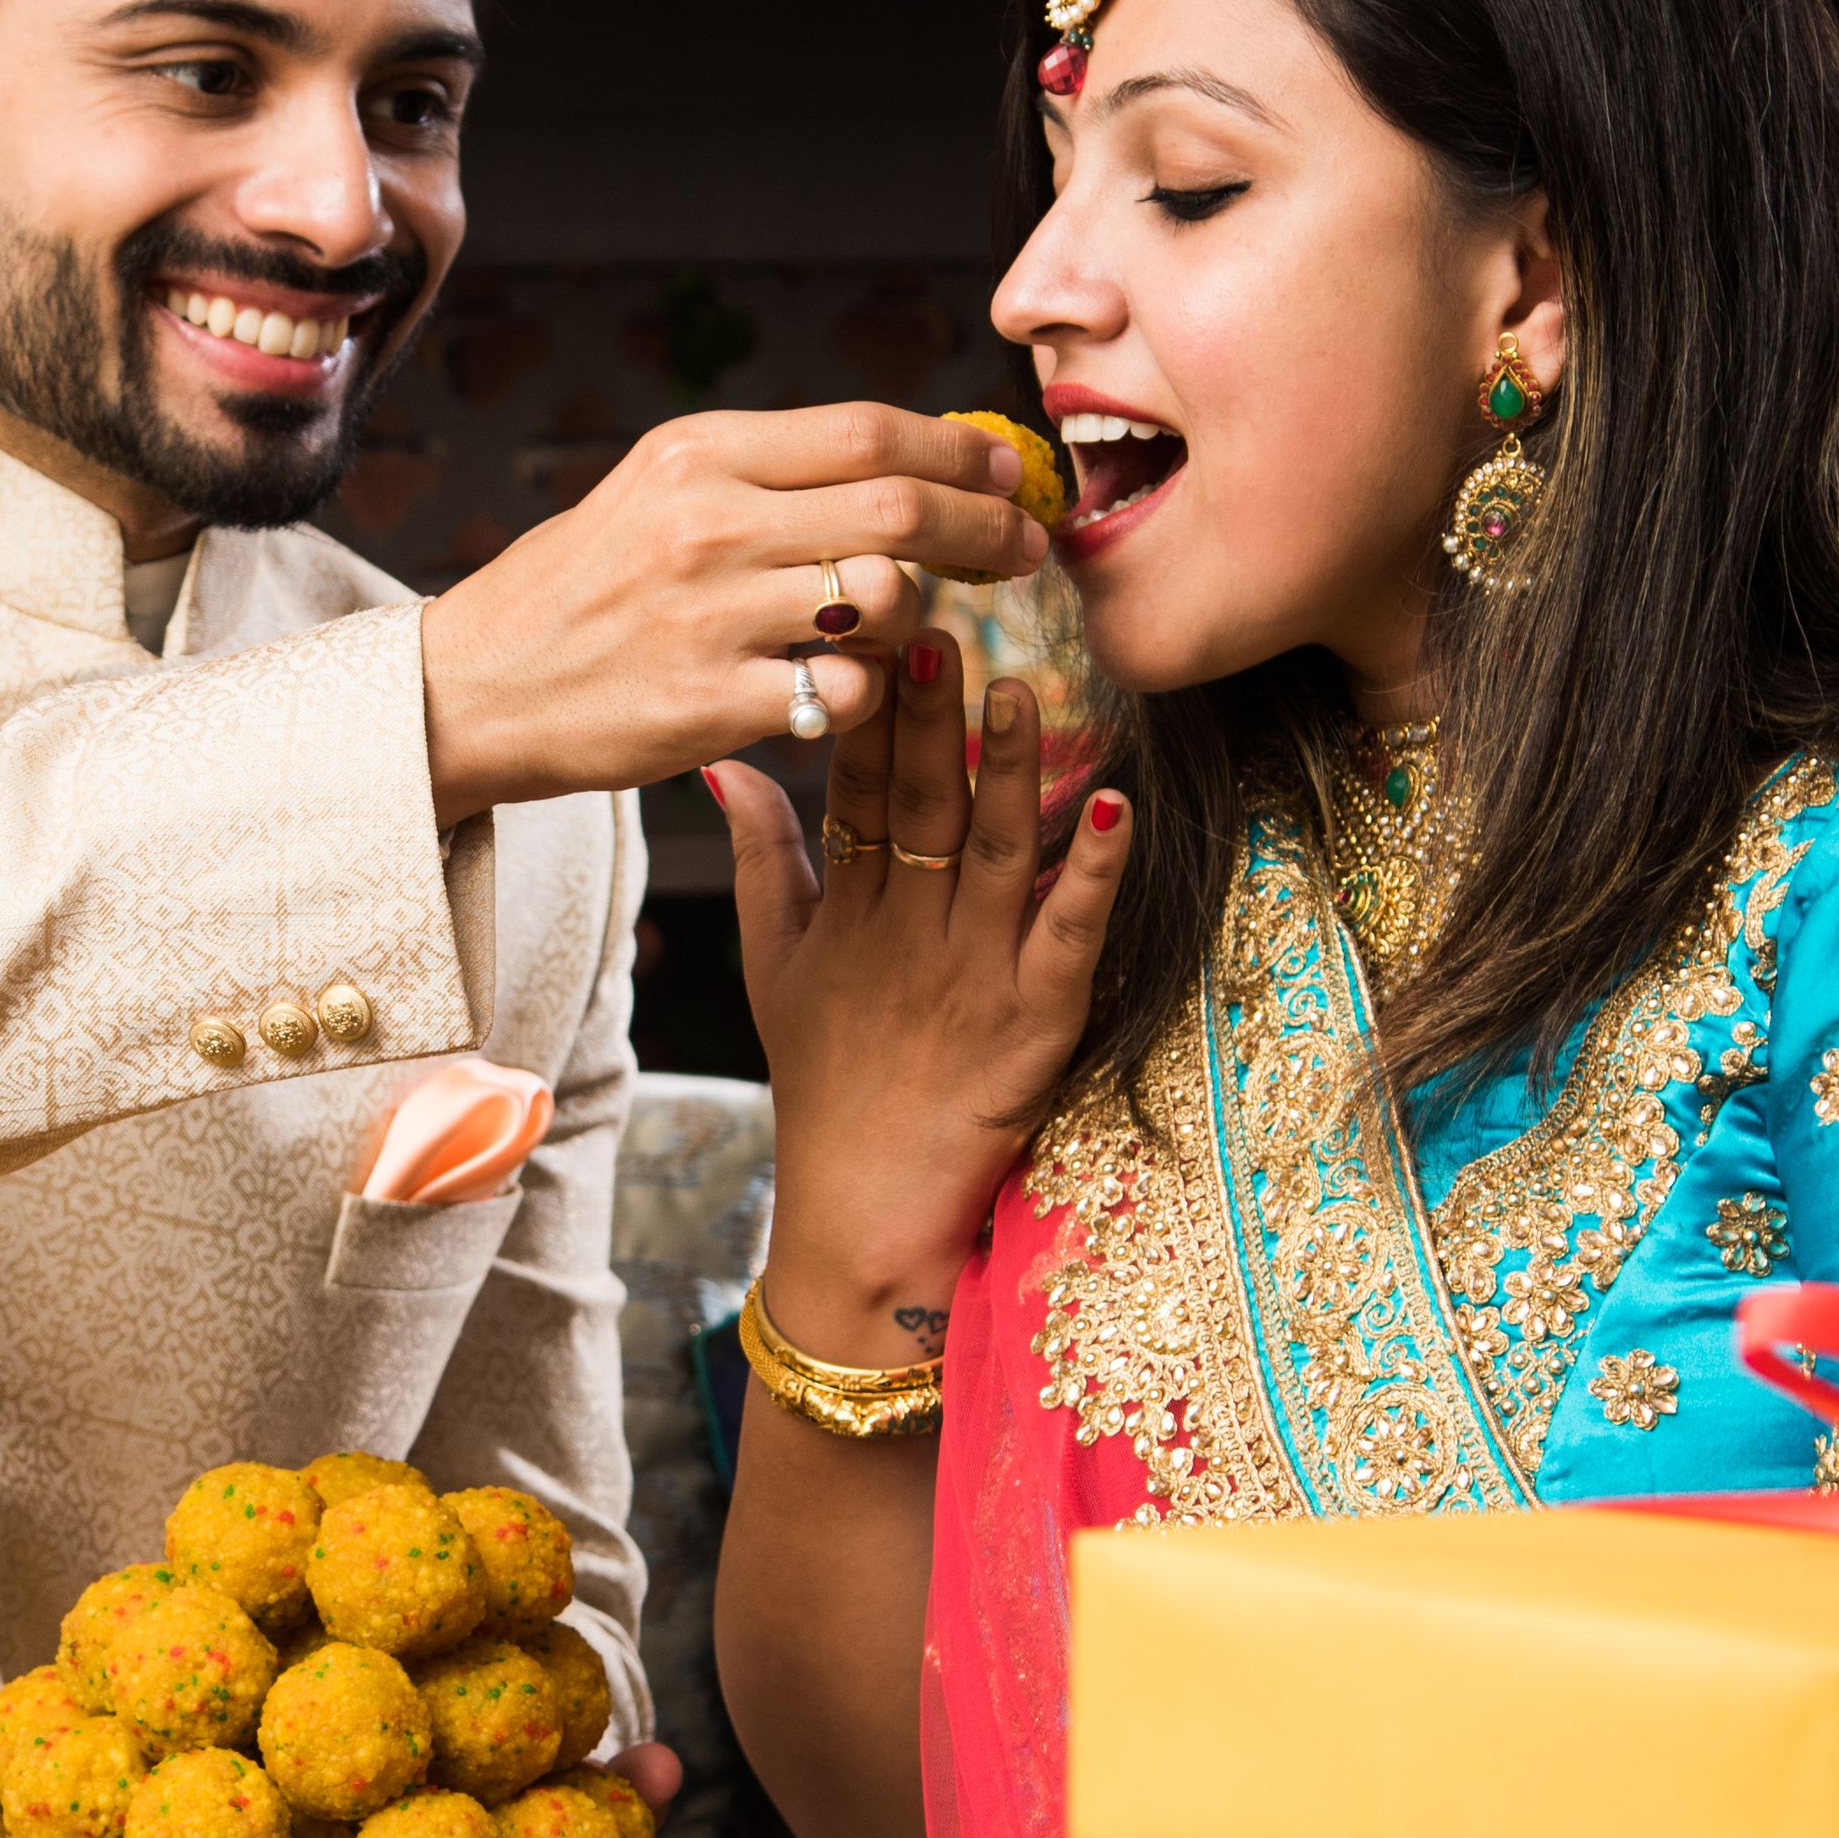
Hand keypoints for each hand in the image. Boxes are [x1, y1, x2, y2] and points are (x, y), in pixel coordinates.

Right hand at [419, 407, 1051, 825]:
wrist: (471, 690)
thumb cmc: (577, 591)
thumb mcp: (655, 494)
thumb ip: (766, 474)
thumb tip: (904, 459)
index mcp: (696, 454)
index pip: (867, 430)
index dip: (959, 449)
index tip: (1004, 471)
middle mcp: (705, 523)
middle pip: (898, 504)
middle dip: (984, 525)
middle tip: (1023, 545)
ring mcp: (709, 616)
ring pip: (886, 597)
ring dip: (923, 613)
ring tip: (908, 625)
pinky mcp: (709, 704)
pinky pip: (847, 692)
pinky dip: (869, 691)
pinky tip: (847, 689)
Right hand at [708, 639, 1124, 1348]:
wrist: (865, 1210)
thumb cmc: (824, 1084)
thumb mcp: (772, 966)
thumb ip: (762, 860)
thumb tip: (724, 763)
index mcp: (848, 912)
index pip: (853, 788)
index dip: (867, 710)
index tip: (874, 627)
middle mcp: (907, 933)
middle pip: (921, 806)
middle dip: (931, 717)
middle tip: (939, 626)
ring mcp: (972, 977)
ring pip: (996, 853)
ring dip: (1012, 771)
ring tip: (1023, 689)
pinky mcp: (1035, 1023)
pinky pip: (1069, 937)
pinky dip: (1094, 876)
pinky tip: (1114, 809)